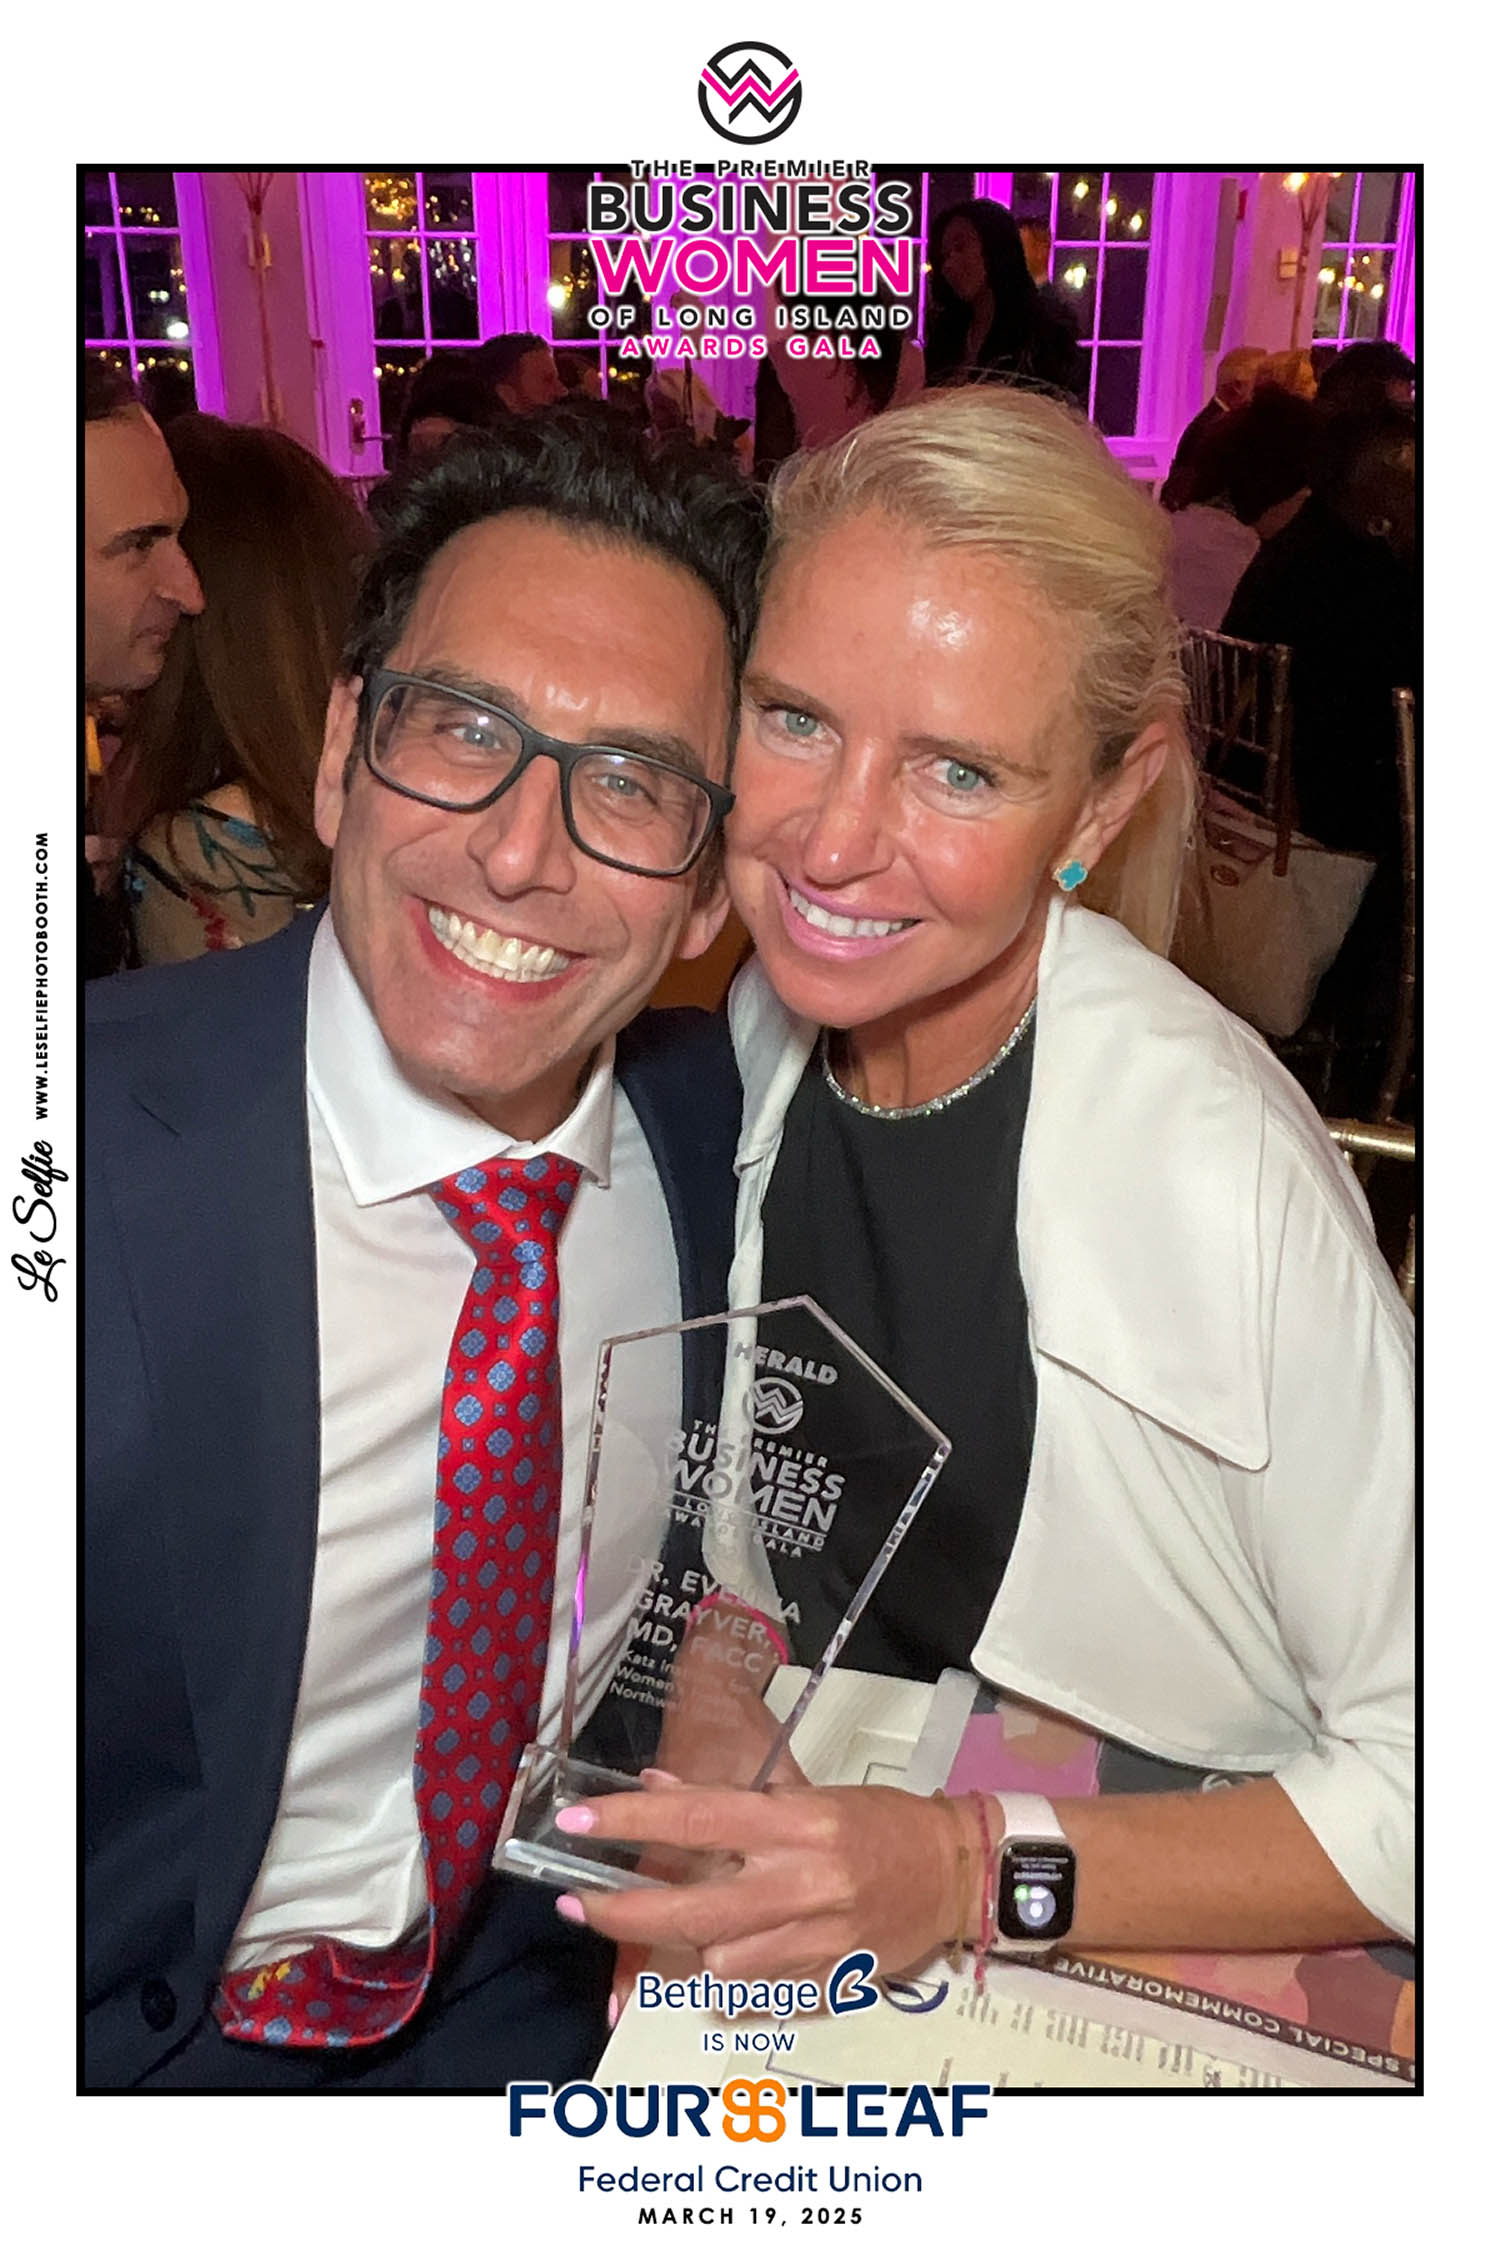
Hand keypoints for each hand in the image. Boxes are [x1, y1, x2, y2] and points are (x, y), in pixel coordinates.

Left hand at [556, 1784, 973, 1983]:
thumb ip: (733, 1804)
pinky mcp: (829, 1978)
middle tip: (575, 1901)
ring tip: (697, 1918)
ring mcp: (816, 1937)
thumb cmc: (880, 1823)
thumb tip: (657, 1791)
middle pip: (691, 1909)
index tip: (577, 1823)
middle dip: (622, 1910)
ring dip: (694, 1942)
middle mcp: (802, 1881)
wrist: (955, 1872)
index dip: (630, 1822)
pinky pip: (755, 1988)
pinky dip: (735, 1973)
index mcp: (795, 1822)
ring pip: (718, 1959)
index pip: (697, 1820)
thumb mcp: (807, 1795)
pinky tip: (737, 1951)